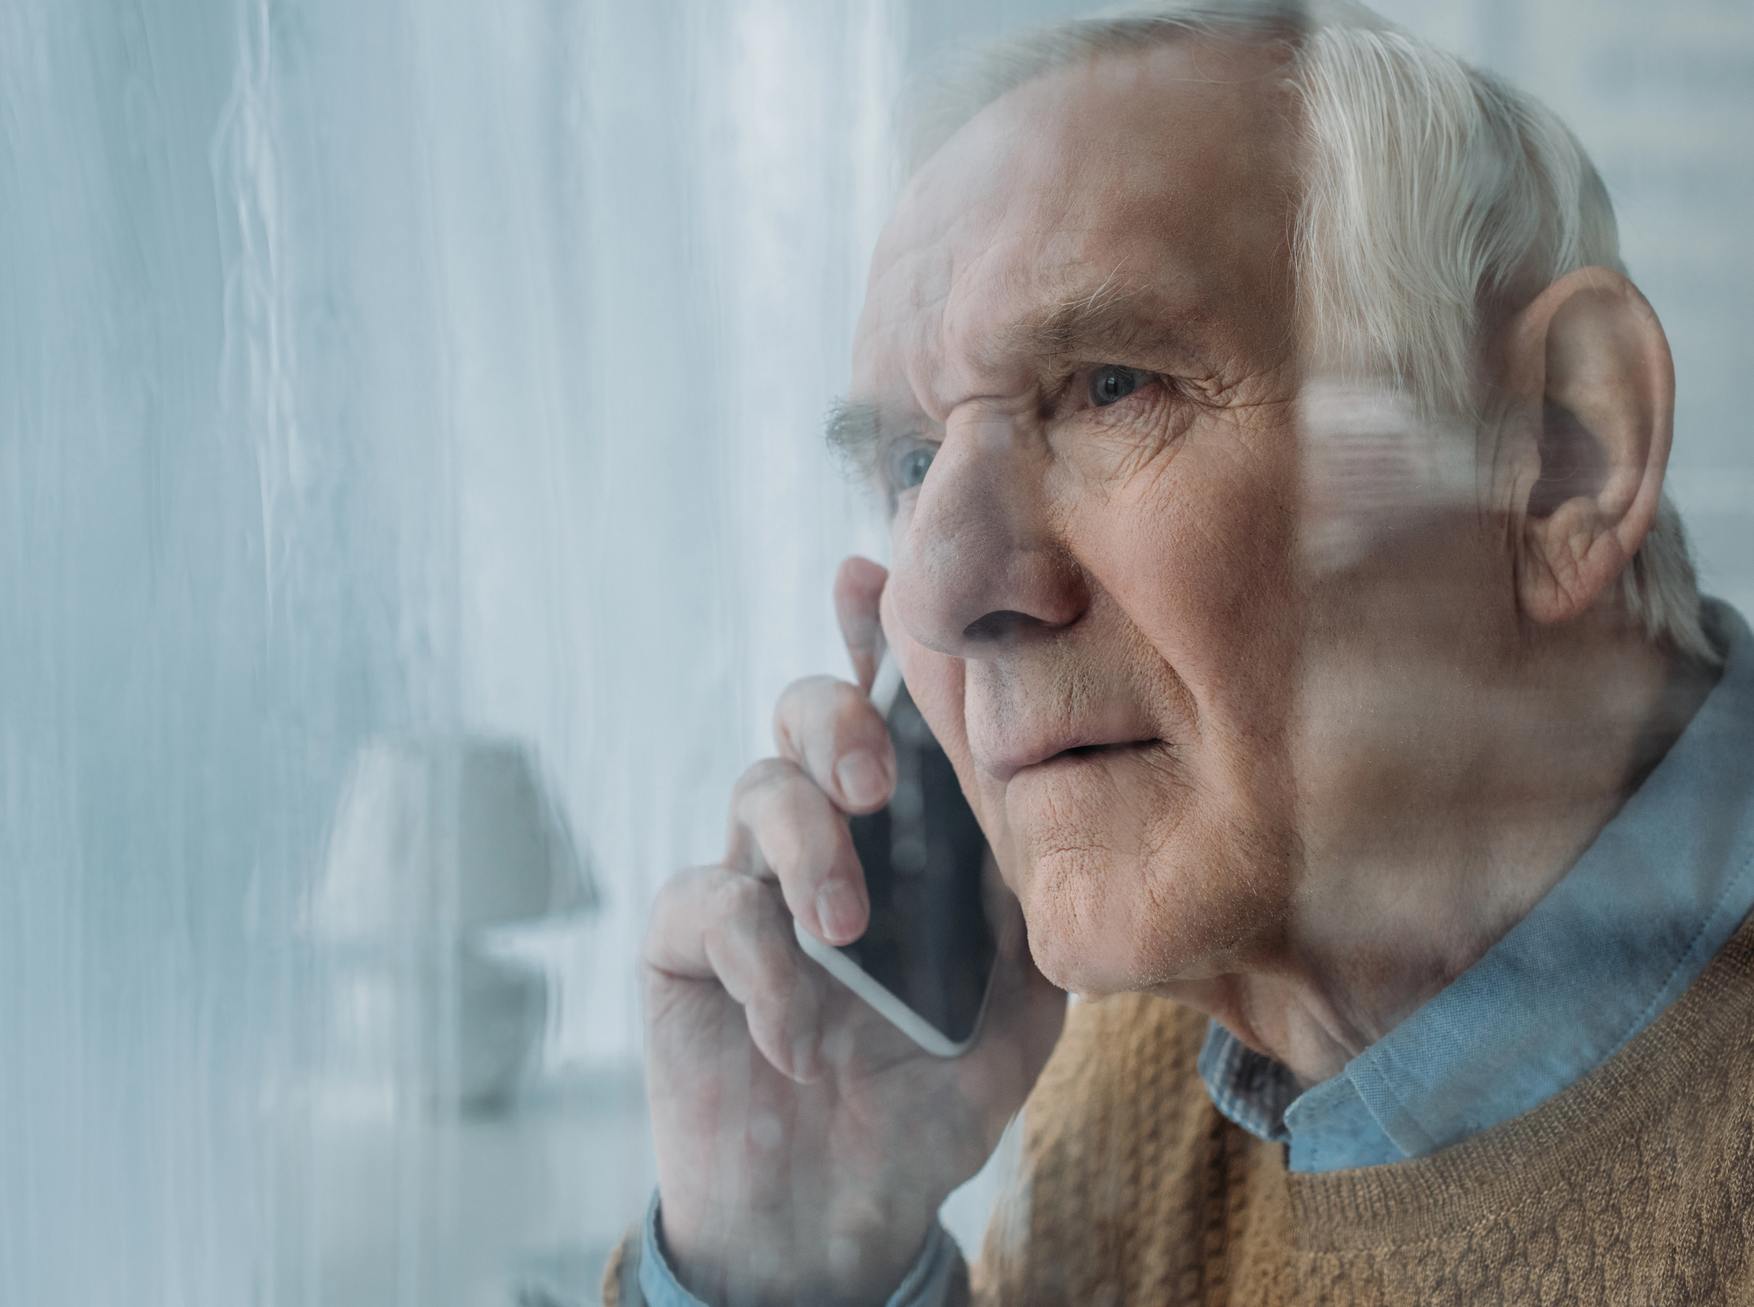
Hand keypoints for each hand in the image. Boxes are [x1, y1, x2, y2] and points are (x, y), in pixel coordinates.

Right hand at [642, 556, 1067, 1306]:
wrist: (841, 1216)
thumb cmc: (931, 1098)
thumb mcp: (1018, 1008)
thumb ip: (1027, 906)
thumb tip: (1038, 802)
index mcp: (904, 833)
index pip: (890, 707)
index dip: (876, 629)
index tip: (878, 570)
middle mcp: (822, 836)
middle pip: (803, 712)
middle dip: (838, 719)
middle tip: (876, 784)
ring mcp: (748, 885)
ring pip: (756, 791)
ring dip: (810, 851)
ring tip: (849, 936)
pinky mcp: (683, 950)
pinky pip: (708, 907)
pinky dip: (762, 968)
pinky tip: (800, 1040)